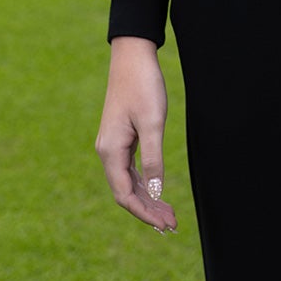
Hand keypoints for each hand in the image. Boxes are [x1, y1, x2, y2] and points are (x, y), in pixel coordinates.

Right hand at [95, 36, 178, 232]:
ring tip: (169, 214)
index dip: (144, 213)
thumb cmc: (143, 85)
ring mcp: (112, 144)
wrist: (133, 55)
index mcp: (110, 151)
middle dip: (148, 210)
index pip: (124, 195)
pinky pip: (129, 169)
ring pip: (128, 182)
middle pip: (126, 192)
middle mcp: (107, 151)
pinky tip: (157, 190)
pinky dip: (144, 183)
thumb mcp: (152, 123)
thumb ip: (153, 159)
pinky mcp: (120, 137)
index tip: (165, 225)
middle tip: (173, 225)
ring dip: (148, 198)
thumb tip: (155, 191)